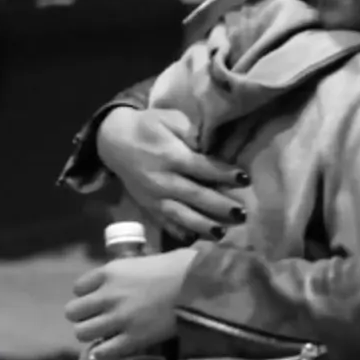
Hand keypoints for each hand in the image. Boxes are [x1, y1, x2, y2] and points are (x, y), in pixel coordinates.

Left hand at [65, 249, 196, 359]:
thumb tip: (132, 275)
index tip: (97, 297)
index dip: (87, 294)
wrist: (200, 285)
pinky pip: (103, 352)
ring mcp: (118, 318)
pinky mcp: (131, 338)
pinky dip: (103, 353)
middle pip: (73, 311)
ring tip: (104, 333)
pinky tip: (110, 349)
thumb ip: (130, 270)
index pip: (79, 287)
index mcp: (111, 272)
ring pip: (82, 333)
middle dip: (83, 315)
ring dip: (91, 334)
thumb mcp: (147, 260)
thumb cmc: (181, 266)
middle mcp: (108, 295)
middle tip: (98, 317)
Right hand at [97, 107, 247, 240]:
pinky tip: (194, 241)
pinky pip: (164, 223)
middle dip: (220, 206)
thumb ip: (192, 131)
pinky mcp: (147, 206)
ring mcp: (153, 197)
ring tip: (223, 233)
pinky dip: (179, 233)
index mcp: (170, 156)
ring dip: (202, 225)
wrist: (113, 141)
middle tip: (242, 214)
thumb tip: (213, 145)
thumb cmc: (149, 126)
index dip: (224, 174)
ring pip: (180, 215)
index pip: (202, 168)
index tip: (245, 179)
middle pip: (195, 196)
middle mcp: (162, 180)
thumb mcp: (171, 119)